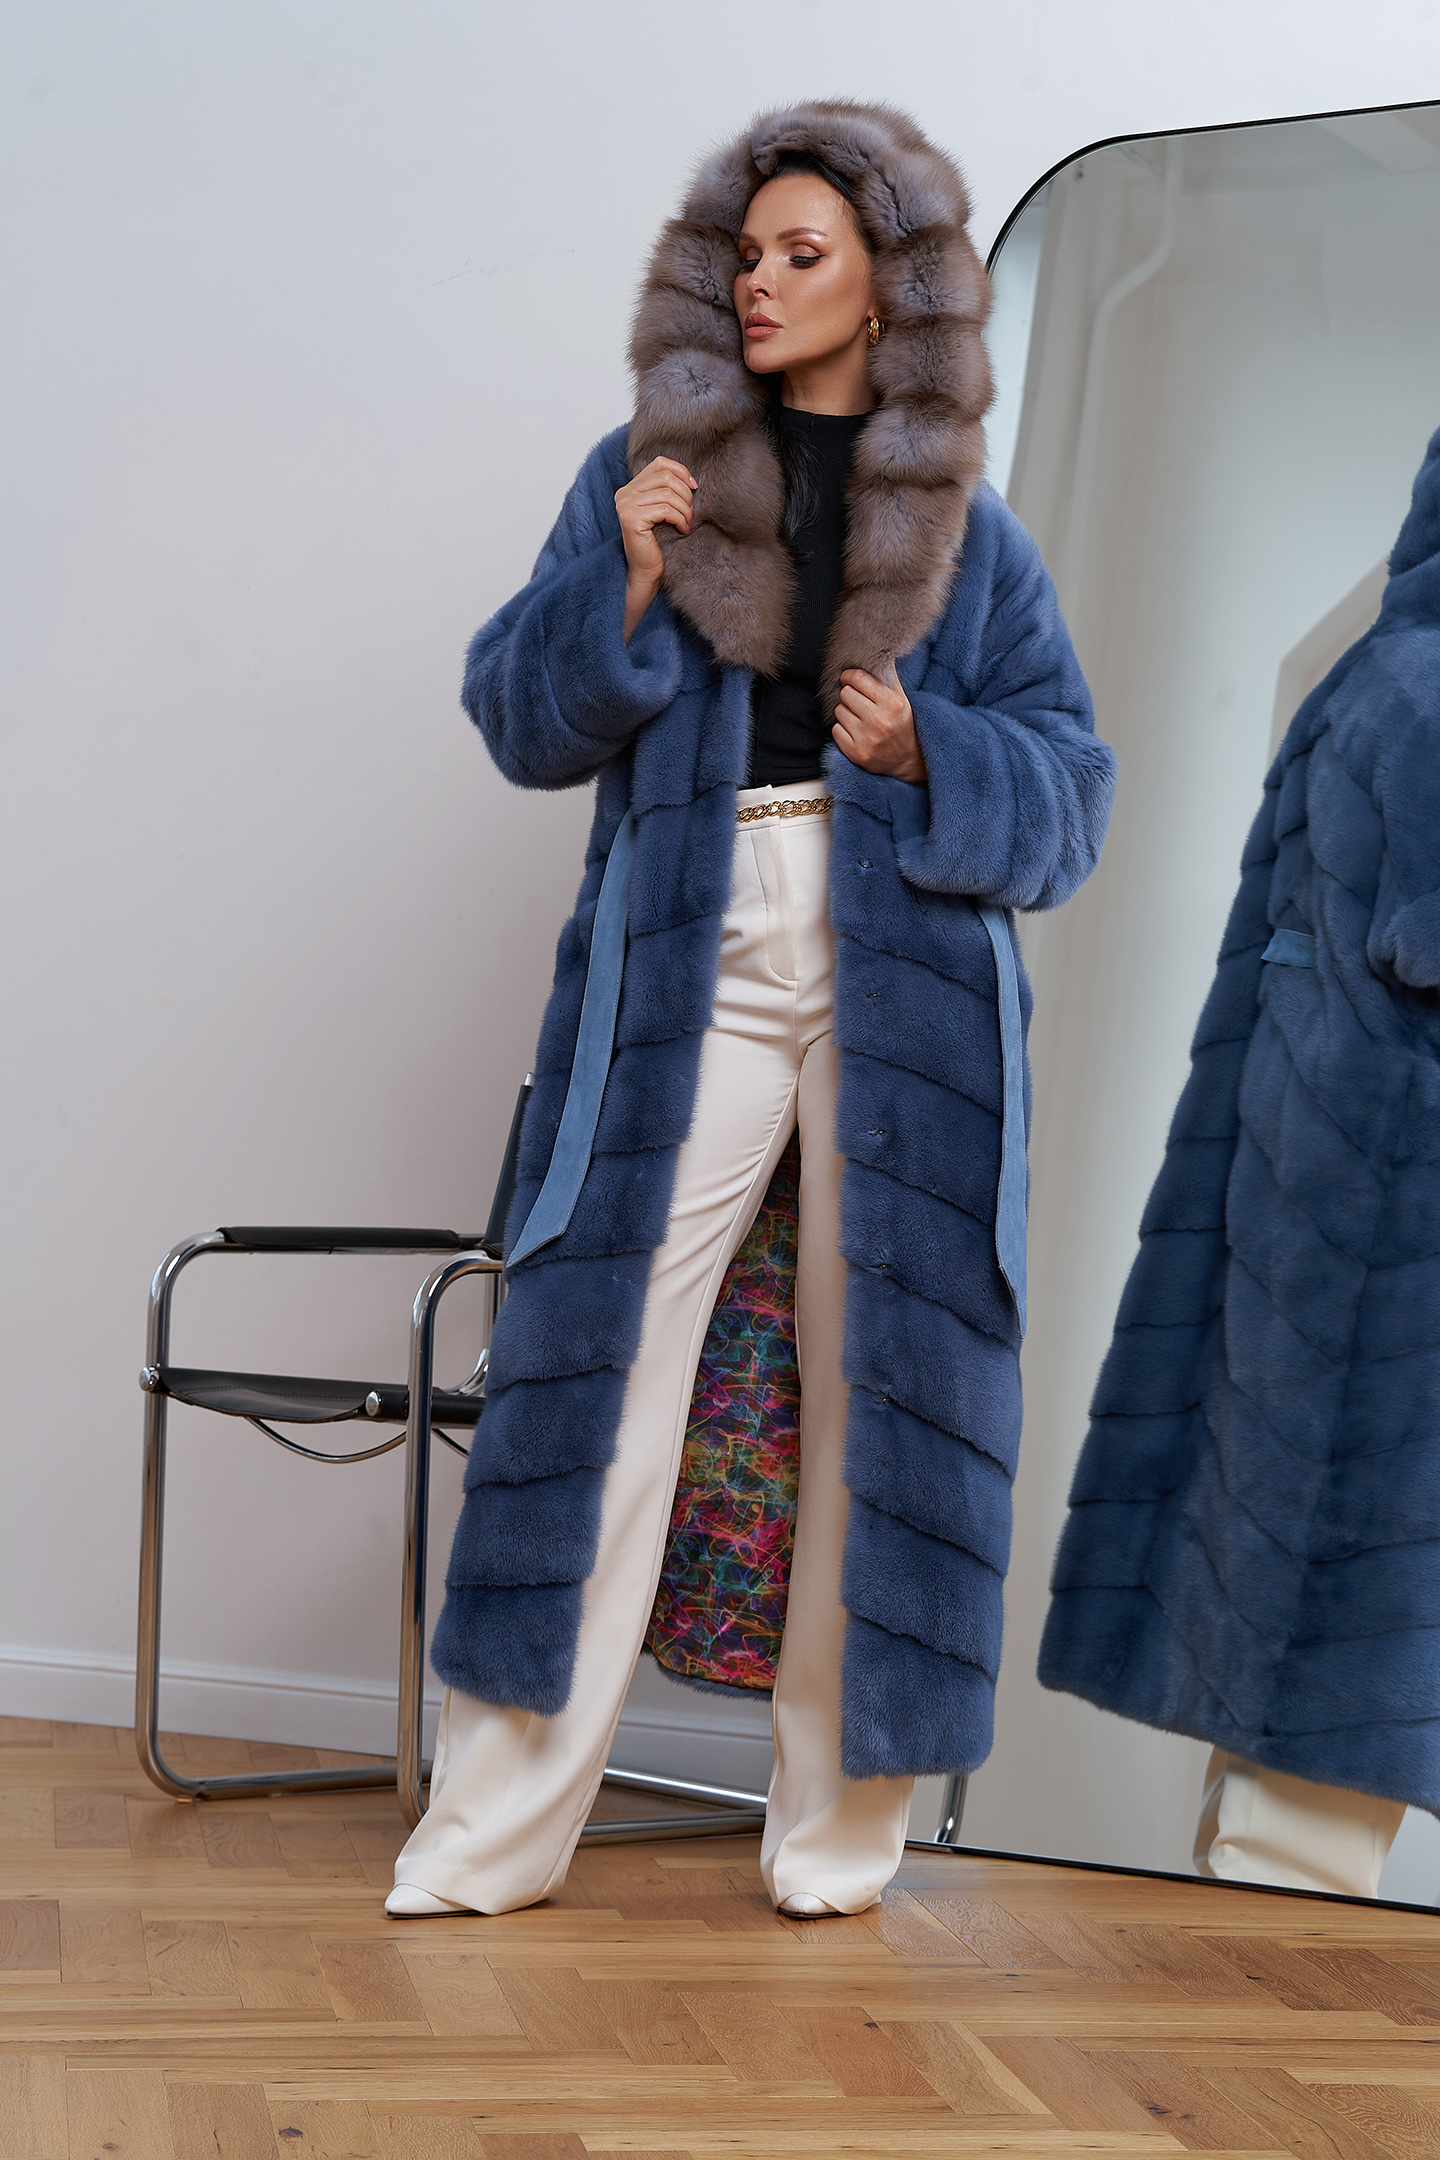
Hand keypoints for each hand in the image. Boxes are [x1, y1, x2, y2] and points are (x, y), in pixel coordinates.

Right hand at [615, 456, 696, 640]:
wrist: (647, 573)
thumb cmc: (659, 544)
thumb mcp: (665, 511)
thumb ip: (669, 492)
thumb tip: (691, 480)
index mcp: (631, 488)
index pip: (659, 463)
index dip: (681, 471)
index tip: (695, 487)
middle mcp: (624, 494)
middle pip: (665, 477)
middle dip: (685, 494)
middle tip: (692, 514)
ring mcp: (625, 506)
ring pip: (667, 494)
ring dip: (684, 510)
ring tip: (687, 524)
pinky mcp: (631, 519)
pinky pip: (665, 509)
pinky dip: (679, 519)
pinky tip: (682, 530)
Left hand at [832, 666, 926, 783]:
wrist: (907, 759)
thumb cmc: (901, 724)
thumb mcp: (901, 698)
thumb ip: (887, 675)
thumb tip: (877, 651)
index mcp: (891, 704)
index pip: (858, 678)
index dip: (850, 676)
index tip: (850, 678)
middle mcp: (879, 721)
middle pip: (845, 693)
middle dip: (849, 695)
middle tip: (858, 701)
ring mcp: (866, 739)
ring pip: (839, 711)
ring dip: (845, 712)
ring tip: (858, 717)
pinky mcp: (856, 753)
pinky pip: (836, 730)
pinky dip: (842, 729)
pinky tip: (855, 731)